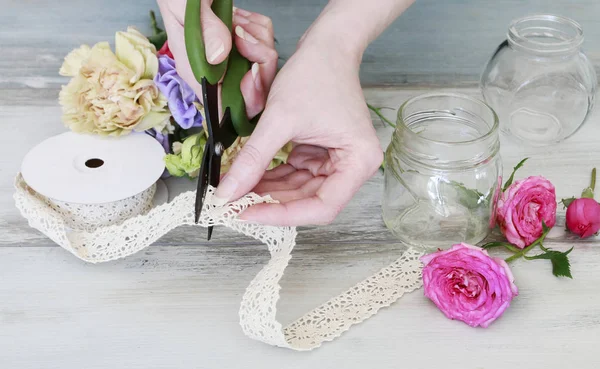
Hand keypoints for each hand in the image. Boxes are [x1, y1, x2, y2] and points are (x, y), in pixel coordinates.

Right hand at [157, 0, 277, 116]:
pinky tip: (242, 18)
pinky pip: (262, 45)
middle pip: (250, 90)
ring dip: (259, 42)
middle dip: (260, 67)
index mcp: (195, 70)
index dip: (244, 99)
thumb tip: (219, 56)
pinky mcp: (237, 44)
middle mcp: (213, 69)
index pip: (224, 105)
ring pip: (261, 66)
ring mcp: (227, 57)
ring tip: (238, 22)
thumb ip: (203, 29)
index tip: (252, 73)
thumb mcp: (185, 6)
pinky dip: (258, 30)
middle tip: (248, 39)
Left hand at [214, 33, 382, 225]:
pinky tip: (248, 178)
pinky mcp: (322, 154)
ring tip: (236, 192)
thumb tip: (227, 192)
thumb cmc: (316, 74)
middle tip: (233, 204)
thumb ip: (253, 159)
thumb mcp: (280, 119)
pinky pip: (295, 175)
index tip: (247, 213)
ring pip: (298, 191)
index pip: (322, 207)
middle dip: (270, 203)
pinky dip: (272, 177)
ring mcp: (337, 161)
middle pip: (309, 201)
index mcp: (358, 162)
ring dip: (268, 192)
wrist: (326, 46)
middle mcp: (353, 167)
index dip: (283, 215)